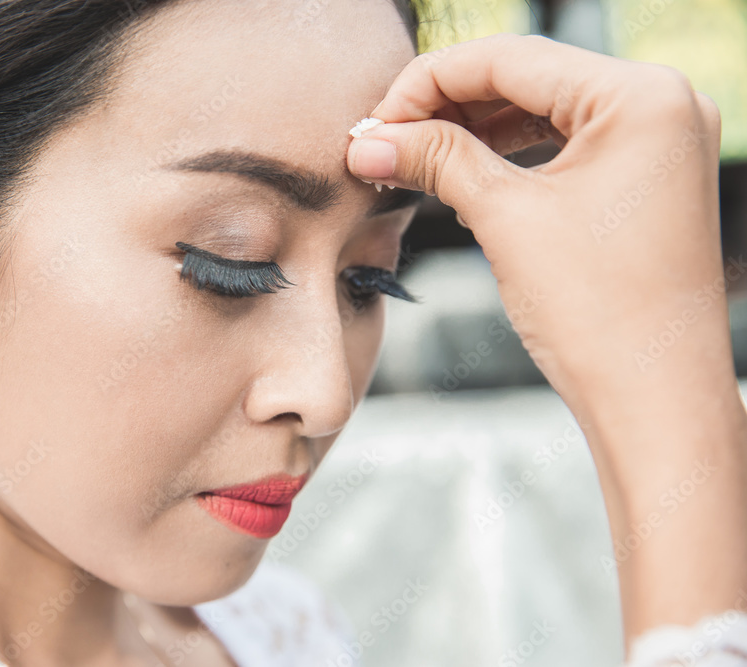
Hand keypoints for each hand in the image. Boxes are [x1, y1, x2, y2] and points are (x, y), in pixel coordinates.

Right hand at [346, 33, 746, 648]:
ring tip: (408, 159)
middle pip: (526, 77)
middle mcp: (661, 104)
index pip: (510, 58)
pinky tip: (457, 172)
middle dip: (444, 108)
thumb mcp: (507, 220)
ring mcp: (657, 142)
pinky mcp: (643, 179)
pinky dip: (507, 155)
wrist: (655, 405)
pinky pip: (562, 145)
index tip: (374, 122)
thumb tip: (370, 142)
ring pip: (541, 110)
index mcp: (642, 96)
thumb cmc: (601, 316)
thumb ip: (437, 161)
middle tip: (381, 143)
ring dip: (470, 131)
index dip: (427, 83)